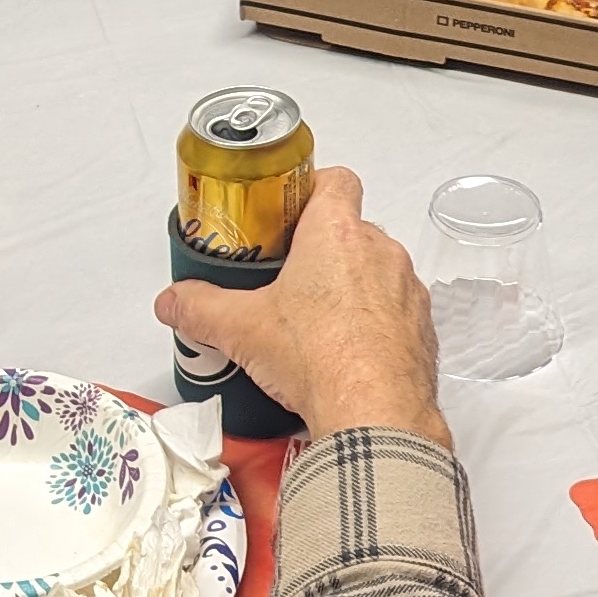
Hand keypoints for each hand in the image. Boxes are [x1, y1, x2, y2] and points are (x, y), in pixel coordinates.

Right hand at [154, 168, 445, 442]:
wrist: (375, 415)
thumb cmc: (319, 358)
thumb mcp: (242, 329)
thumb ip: (200, 308)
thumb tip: (175, 301)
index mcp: (337, 233)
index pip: (335, 180)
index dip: (312, 188)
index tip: (287, 211)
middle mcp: (380, 251)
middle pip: (351, 229)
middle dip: (321, 250)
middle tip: (288, 280)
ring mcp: (407, 290)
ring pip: (376, 271)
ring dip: (350, 288)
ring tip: (315, 324)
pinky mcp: (422, 328)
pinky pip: (397, 311)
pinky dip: (374, 323)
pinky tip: (347, 353)